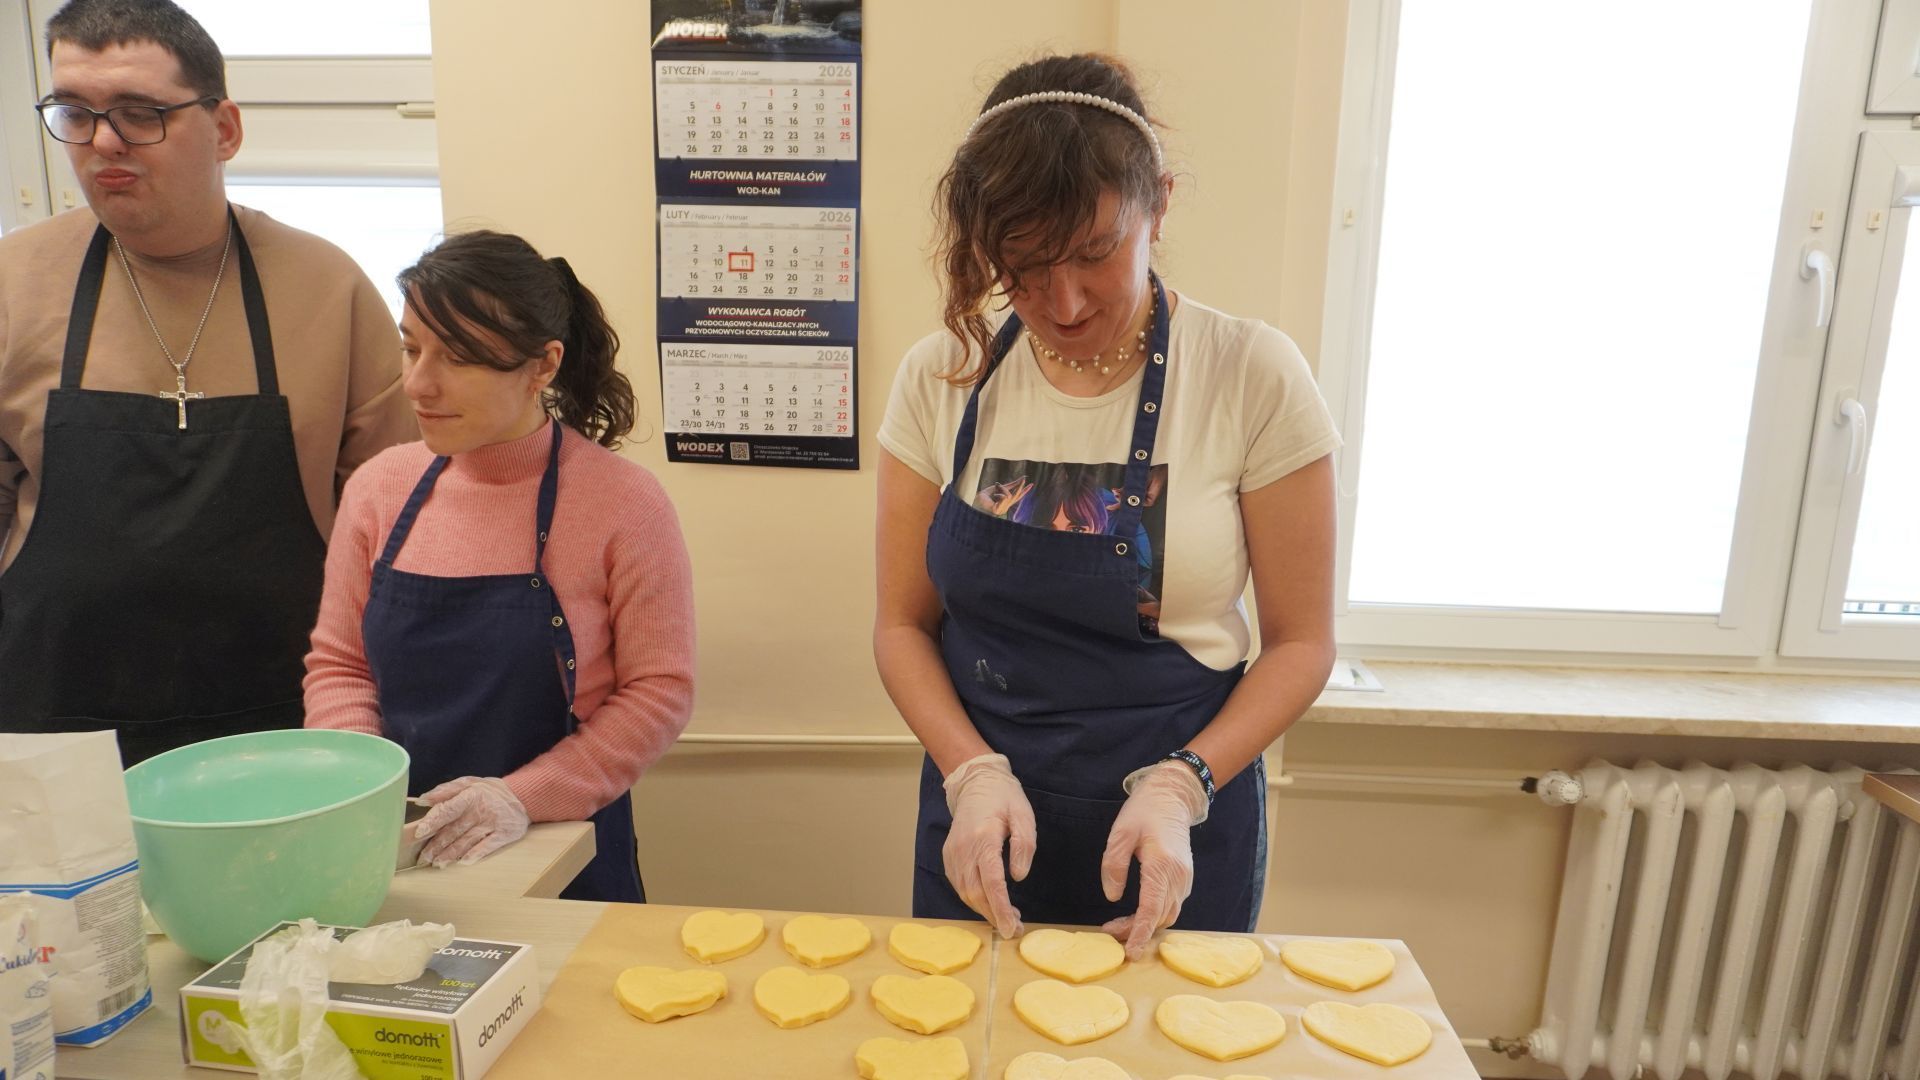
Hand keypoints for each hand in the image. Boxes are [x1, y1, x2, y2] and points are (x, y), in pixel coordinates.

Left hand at [411, 776, 529, 867]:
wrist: (522, 796)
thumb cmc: (489, 791)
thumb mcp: (468, 783)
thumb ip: (445, 790)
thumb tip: (422, 801)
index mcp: (471, 795)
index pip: (449, 809)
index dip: (433, 821)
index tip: (420, 832)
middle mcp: (482, 809)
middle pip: (455, 830)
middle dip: (437, 845)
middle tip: (423, 858)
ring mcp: (494, 823)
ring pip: (467, 840)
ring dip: (451, 854)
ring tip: (437, 863)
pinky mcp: (504, 834)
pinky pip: (487, 846)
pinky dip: (475, 854)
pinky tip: (463, 862)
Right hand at [941, 753, 1035, 938]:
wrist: (975, 782)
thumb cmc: (1004, 798)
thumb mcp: (1024, 815)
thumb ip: (1024, 846)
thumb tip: (1019, 877)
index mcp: (983, 838)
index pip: (992, 883)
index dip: (1002, 909)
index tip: (1012, 928)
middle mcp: (963, 848)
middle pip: (976, 894)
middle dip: (995, 916)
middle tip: (1015, 928)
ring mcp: (953, 853)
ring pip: (965, 893)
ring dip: (985, 910)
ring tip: (1006, 917)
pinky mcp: (949, 855)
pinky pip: (959, 884)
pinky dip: (974, 898)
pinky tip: (990, 901)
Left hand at [1099, 762, 1207, 959]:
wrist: (1173, 797)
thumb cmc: (1144, 811)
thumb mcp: (1120, 833)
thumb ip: (1113, 865)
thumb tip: (1112, 897)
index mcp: (1162, 864)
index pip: (1151, 908)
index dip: (1138, 932)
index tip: (1129, 952)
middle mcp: (1178, 876)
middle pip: (1160, 917)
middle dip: (1136, 931)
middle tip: (1110, 933)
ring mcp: (1185, 878)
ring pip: (1168, 914)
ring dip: (1145, 925)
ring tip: (1118, 926)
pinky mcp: (1185, 878)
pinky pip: (1172, 905)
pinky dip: (1155, 915)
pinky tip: (1137, 914)